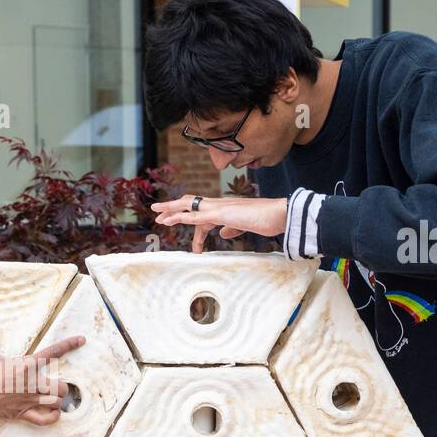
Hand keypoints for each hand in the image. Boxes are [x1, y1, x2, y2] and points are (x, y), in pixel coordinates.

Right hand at [0, 330, 84, 425]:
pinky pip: (44, 420)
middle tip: (59, 387)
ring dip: (58, 402)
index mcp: (27, 365)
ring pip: (56, 403)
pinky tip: (55, 415)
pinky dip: (52, 418)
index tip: (81, 340)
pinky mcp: (23, 413)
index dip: (69, 344)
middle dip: (63, 387)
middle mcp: (33, 383)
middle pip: (61, 386)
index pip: (53, 352)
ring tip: (56, 400)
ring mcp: (30, 400)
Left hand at [152, 195, 287, 252]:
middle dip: (173, 208)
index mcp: (225, 208)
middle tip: (158, 214)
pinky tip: (169, 220)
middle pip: (190, 203)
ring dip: (171, 210)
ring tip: (156, 215)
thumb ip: (233, 229)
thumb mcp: (245, 227)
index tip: (180, 230)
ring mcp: (219, 207)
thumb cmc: (267, 221)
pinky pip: (195, 216)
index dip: (189, 221)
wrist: (279, 214)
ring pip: (189, 205)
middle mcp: (219, 204)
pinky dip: (180, 217)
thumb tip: (223, 234)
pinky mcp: (220, 213)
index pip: (202, 214)